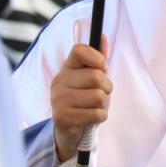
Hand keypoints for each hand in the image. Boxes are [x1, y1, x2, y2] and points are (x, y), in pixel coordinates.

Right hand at [50, 36, 111, 161]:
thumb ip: (97, 59)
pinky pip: (96, 114)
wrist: (68, 130)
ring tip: (96, 106)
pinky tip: (92, 117)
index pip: (80, 50)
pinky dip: (100, 117)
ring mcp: (58, 100)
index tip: (102, 68)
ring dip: (104, 104)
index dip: (97, 58)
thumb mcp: (89, 78)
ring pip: (98, 97)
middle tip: (102, 93)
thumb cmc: (83, 99)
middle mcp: (59, 81)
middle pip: (97, 76)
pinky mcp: (63, 118)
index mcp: (66, 68)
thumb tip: (103, 36)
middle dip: (107, 87)